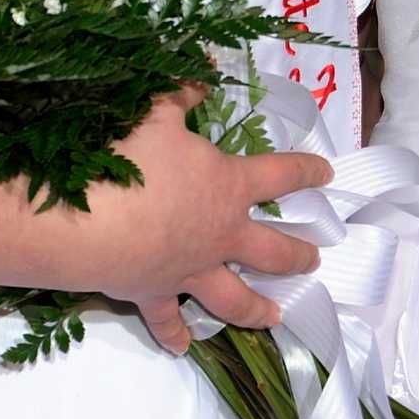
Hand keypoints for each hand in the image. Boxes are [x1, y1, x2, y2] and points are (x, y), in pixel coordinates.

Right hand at [91, 87, 330, 354]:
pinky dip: (175, 333)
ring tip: (275, 317)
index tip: (326, 174)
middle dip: (296, 255)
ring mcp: (190, 270)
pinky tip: (183, 347)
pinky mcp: (155, 293)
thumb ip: (181, 91)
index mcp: (226, 186)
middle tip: (313, 259)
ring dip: (256, 309)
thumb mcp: (156, 110)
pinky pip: (168, 319)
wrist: (91, 220)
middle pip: (271, 250)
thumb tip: (202, 71)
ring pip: (234, 298)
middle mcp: (219, 234)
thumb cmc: (130, 158)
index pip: (279, 175)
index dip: (306, 172)